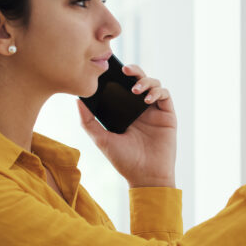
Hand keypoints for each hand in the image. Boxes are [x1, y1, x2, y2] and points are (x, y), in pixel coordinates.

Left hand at [77, 64, 177, 187]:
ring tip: (135, 90)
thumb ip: (88, 121)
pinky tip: (147, 99)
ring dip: (145, 81)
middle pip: (138, 80)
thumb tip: (77, 100)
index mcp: (124, 111)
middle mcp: (139, 108)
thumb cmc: (124, 161)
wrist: (146, 176)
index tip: (109, 69)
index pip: (121, 86)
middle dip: (133, 70)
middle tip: (124, 69)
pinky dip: (157, 91)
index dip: (117, 75)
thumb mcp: (101, 140)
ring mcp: (154, 110)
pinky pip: (165, 95)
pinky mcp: (167, 115)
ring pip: (153, 83)